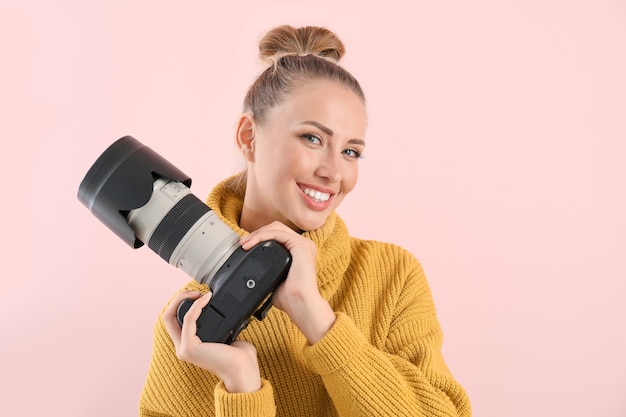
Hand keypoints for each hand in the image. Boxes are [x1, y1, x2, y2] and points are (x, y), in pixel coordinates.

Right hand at [163, 290, 260, 392]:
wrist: (243, 369)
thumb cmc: (239, 357)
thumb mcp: (226, 335)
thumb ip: (222, 325)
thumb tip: (226, 312)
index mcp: (189, 345)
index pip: (175, 320)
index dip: (182, 304)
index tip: (199, 295)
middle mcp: (182, 347)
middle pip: (168, 316)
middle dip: (178, 299)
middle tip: (195, 291)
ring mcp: (183, 348)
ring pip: (170, 316)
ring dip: (183, 299)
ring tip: (198, 293)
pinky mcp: (189, 347)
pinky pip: (188, 319)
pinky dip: (196, 306)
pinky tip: (206, 299)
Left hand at [240, 221, 335, 343]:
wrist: (300, 305)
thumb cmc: (291, 298)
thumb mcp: (275, 280)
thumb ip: (267, 272)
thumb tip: (253, 274)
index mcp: (299, 252)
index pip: (277, 235)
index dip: (260, 237)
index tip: (245, 246)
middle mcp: (303, 245)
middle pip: (276, 228)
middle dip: (256, 233)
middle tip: (242, 243)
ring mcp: (303, 244)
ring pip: (276, 228)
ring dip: (257, 233)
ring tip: (244, 243)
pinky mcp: (301, 245)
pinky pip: (278, 233)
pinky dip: (262, 236)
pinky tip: (251, 244)